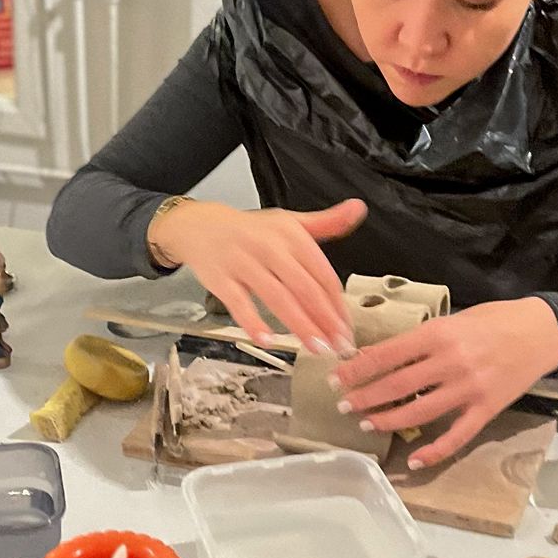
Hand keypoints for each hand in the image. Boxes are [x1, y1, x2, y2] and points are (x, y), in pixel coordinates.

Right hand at [148, 197, 366, 351]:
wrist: (200, 225)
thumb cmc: (250, 231)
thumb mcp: (290, 222)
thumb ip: (326, 222)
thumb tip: (356, 210)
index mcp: (290, 235)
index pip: (322, 273)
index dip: (337, 303)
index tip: (347, 326)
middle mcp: (269, 247)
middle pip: (304, 287)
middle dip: (325, 319)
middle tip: (339, 344)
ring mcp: (244, 263)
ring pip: (276, 297)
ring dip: (299, 325)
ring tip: (316, 347)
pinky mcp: (221, 279)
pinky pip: (239, 303)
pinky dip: (253, 323)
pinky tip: (267, 340)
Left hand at [330, 298, 557, 464]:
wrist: (541, 332)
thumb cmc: (494, 320)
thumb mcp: (453, 320)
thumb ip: (421, 340)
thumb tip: (381, 357)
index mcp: (439, 334)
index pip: (387, 354)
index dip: (357, 369)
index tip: (336, 378)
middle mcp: (451, 363)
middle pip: (397, 385)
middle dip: (365, 397)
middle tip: (343, 405)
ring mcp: (469, 390)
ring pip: (419, 412)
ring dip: (388, 420)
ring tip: (367, 423)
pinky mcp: (486, 410)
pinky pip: (456, 436)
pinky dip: (434, 452)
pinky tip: (414, 459)